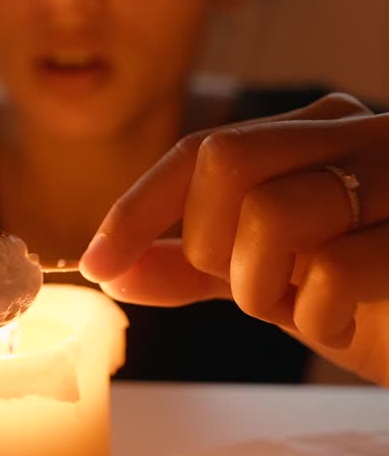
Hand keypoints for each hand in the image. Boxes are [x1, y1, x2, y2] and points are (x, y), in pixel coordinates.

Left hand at [80, 94, 388, 385]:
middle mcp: (363, 135)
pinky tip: (352, 323)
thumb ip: (196, 267)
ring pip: (270, 215)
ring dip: (264, 287)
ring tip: (309, 305)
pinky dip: (319, 321)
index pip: (204, 149)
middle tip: (251, 288)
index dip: (137, 207)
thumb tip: (112, 268)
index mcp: (321, 132)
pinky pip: (329, 275)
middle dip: (209, 245)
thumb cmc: (377, 303)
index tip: (95, 262)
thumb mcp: (275, 279)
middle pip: (225, 162)